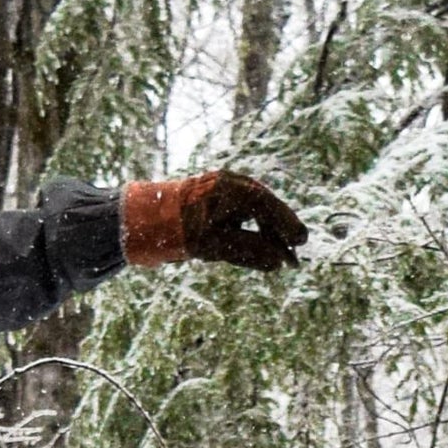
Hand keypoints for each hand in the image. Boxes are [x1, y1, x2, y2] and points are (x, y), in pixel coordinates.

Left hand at [123, 170, 307, 270]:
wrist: (147, 219)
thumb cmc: (180, 230)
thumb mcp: (216, 245)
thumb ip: (249, 251)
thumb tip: (277, 262)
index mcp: (234, 190)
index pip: (268, 206)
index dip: (287, 225)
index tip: (300, 242)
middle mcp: (231, 185)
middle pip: (265, 208)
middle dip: (280, 232)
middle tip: (295, 254)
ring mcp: (223, 190)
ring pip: (254, 212)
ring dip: (267, 234)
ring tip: (280, 257)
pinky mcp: (214, 200)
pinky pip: (241, 214)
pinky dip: (251, 231)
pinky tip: (259, 248)